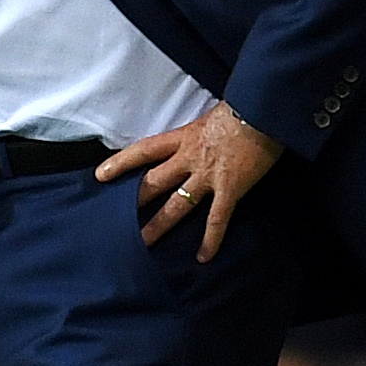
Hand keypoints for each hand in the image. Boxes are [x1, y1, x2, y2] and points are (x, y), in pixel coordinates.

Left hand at [97, 103, 281, 260]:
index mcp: (184, 137)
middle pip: (153, 182)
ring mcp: (208, 176)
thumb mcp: (211, 117)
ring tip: (143, 244)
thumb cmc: (243, 107)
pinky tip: (204, 257)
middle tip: (113, 220)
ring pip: (176, 205)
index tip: (100, 175)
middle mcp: (190, 158)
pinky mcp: (230, 189)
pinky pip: (217, 218)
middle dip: (133, 202)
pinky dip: (211, 239)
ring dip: (159, 226)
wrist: (265, 109)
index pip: (144, 150)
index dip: (121, 162)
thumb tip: (199, 139)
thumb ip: (200, 133)